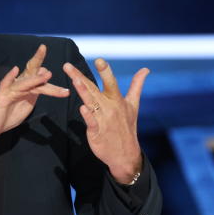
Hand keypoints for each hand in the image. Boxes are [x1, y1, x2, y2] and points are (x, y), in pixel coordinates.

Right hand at [0, 44, 69, 155]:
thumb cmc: (8, 116)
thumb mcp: (27, 105)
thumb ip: (35, 93)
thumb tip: (45, 83)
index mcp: (25, 87)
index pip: (37, 76)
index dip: (46, 73)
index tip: (61, 71)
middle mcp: (17, 85)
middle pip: (29, 71)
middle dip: (37, 59)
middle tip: (43, 47)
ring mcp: (9, 90)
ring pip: (24, 82)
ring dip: (35, 78)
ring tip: (47, 74)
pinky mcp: (1, 97)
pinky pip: (6, 85)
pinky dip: (9, 77)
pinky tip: (15, 70)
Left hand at [63, 58, 148, 183]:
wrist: (125, 154)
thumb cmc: (127, 127)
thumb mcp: (133, 105)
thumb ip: (137, 85)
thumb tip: (145, 69)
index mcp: (117, 100)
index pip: (110, 82)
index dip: (105, 71)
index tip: (99, 60)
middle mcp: (110, 107)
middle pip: (93, 89)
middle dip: (80, 77)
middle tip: (68, 66)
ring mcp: (103, 120)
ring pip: (91, 102)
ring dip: (82, 91)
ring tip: (74, 80)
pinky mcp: (97, 132)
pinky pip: (92, 122)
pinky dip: (88, 116)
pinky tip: (82, 108)